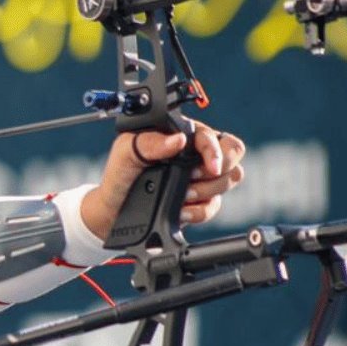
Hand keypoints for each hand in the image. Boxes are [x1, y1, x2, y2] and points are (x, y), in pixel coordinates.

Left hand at [81, 122, 245, 239]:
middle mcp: (195, 154)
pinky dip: (200, 211)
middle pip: (233, 155)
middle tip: (194, 179)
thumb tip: (178, 140)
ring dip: (207, 191)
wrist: (113, 209)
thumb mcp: (126, 151)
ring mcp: (200, 178)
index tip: (210, 168)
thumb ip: (150, 142)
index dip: (217, 151)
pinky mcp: (199, 201)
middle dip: (220, 170)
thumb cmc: (119, 174)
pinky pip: (215, 206)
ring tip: (182, 195)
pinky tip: (182, 211)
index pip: (215, 136)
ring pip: (228, 180)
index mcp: (182, 134)